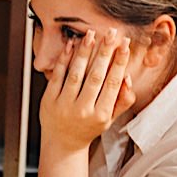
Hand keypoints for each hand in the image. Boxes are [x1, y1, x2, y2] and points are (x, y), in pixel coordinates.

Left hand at [38, 28, 138, 151]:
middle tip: (112, 33)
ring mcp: (64, 105)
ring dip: (85, 52)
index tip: (125, 44)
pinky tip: (71, 44)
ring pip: (76, 73)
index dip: (119, 62)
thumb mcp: (110, 119)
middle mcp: (82, 110)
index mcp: (100, 114)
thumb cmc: (89, 127)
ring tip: (92, 34)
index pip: (113, 83)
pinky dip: (64, 59)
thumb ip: (123, 100)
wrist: (62, 143)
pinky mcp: (48, 100)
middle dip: (105, 52)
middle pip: (96, 76)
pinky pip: (57, 75)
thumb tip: (127, 77)